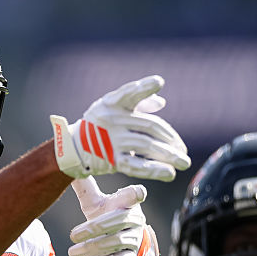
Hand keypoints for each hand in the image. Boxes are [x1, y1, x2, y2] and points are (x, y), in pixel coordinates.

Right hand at [50, 75, 189, 181]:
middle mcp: (112, 120)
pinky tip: (170, 173)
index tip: (159, 82)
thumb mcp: (112, 107)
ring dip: (169, 155)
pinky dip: (155, 170)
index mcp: (112, 103)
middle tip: (183, 149)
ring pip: (147, 146)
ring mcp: (112, 141)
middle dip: (170, 138)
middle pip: (149, 126)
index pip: (129, 92)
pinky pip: (137, 166)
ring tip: (184, 162)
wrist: (72, 148)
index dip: (144, 86)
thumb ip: (137, 101)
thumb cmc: (98, 124)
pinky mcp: (112, 160)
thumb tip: (162, 101)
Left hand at [68, 178, 158, 255]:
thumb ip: (85, 188)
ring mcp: (136, 240)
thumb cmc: (109, 220)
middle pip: (119, 220)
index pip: (134, 195)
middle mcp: (136, 220)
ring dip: (91, 248)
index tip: (138, 193)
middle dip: (95, 227)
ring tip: (72, 253)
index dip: (135, 194)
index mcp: (127, 203)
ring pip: (116, 242)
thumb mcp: (98, 204)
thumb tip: (66, 163)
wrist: (130, 251)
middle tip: (72, 235)